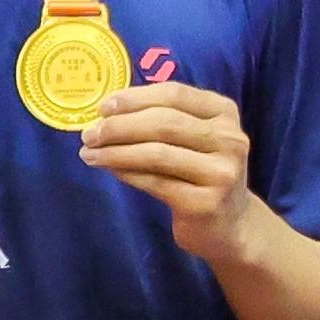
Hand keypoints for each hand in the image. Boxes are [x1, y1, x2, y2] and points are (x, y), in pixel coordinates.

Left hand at [79, 78, 259, 253]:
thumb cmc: (202, 173)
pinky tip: (109, 169)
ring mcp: (221, 172)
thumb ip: (162, 120)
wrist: (230, 225)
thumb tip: (107, 114)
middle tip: (89, 135)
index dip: (134, 98)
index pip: (174, 94)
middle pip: (163, 123)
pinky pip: (155, 182)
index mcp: (225, 112)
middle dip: (119, 127)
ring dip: (116, 152)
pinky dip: (126, 173)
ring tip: (89, 154)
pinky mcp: (205, 203)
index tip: (102, 108)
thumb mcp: (194, 139)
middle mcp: (229, 139)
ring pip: (157, 153)